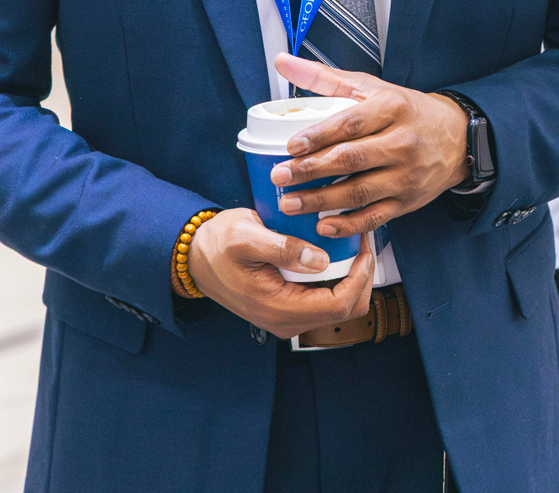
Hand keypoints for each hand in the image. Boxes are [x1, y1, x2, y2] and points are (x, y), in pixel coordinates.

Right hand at [185, 206, 375, 337]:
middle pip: (346, 309)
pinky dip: (338, 279)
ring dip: (352, 277)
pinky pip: (325, 300)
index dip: (359, 278)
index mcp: (277, 308)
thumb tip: (321, 260)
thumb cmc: (218, 244)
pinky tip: (337, 253)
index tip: (363, 247)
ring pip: (339, 306)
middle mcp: (286, 321)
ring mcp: (288, 317)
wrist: (196, 257)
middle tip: (362, 242)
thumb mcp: (246, 236)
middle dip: (362, 277)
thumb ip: (283, 249)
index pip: (338, 305)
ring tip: (352, 244)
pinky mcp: (288, 308)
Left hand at [267, 55, 470, 237]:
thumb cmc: (408, 110)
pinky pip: (375, 217)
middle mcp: (403, 142)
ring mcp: (406, 175)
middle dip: (312, 170)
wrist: (458, 138)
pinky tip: (323, 224)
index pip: (351, 123)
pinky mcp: (408, 201)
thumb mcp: (371, 87)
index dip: (319, 136)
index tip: (291, 146)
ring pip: (359, 192)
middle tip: (280, 176)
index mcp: (393, 108)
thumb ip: (325, 78)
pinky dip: (348, 224)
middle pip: (352, 159)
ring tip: (289, 203)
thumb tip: (283, 62)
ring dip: (321, 200)